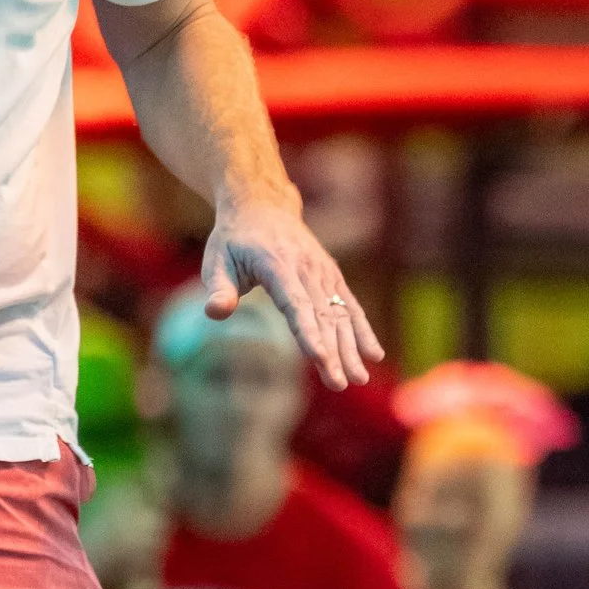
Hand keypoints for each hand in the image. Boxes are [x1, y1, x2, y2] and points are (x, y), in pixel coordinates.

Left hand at [197, 191, 381, 390]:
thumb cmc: (234, 240)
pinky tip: (373, 354)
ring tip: (360, 379)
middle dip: (334, 351)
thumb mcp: (217, 260)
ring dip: (352, 346)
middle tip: (340, 383)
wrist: (263, 206)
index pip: (295, 304)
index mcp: (277, 264)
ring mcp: (323, 272)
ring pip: (340, 313)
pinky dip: (362, 329)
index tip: (320, 359)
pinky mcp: (331, 276)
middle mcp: (307, 268)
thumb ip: (218, 289)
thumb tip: (214, 313)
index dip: (308, 333)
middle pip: (322, 315)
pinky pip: (350, 305)